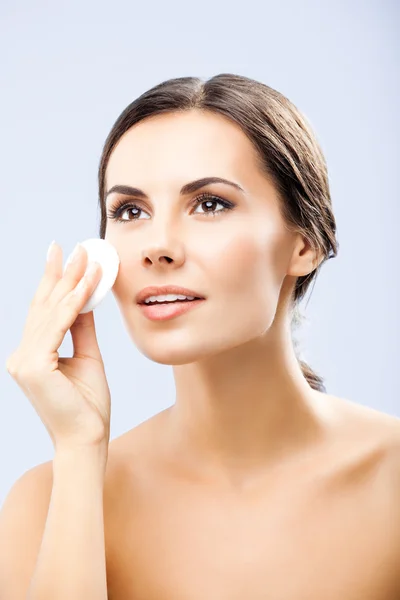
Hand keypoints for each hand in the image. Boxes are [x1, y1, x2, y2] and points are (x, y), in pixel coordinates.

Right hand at [6, 242, 110, 449]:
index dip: (53, 281)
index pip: (43, 311)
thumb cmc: (87, 405)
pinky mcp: (33, 366)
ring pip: (51, 312)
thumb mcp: (87, 357)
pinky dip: (73, 304)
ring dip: (72, 283)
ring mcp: (23, 361)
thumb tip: (85, 299)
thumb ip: (81, 329)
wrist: (87, 439)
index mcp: (32, 355)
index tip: (62, 255)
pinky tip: (85, 285)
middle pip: (44, 306)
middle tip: (76, 247)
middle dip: (62, 274)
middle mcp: (22, 356)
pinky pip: (58, 327)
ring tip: (87, 258)